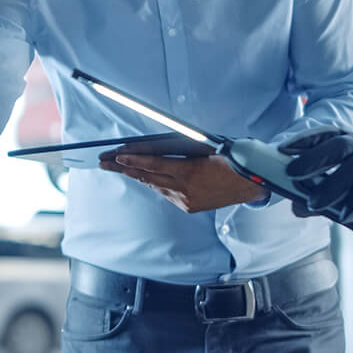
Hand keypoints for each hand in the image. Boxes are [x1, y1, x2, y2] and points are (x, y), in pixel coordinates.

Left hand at [99, 153, 265, 211]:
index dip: (134, 161)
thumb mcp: (207, 148)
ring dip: (136, 176)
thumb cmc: (230, 161)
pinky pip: (165, 192)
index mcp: (189, 172)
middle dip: (124, 169)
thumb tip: (157, 146)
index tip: (117, 156)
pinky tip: (145, 177)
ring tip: (116, 167)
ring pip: (154, 185)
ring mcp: (185, 200)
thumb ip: (182, 149)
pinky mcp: (188, 206)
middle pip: (147, 177)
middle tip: (104, 162)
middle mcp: (184, 189)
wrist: (249, 185)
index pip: (154, 164)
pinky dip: (155, 183)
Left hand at [281, 130, 352, 244]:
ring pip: (351, 169)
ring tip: (311, 204)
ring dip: (329, 188)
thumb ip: (327, 192)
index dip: (304, 140)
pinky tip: (344, 215)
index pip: (327, 135)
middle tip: (290, 174)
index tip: (282, 150)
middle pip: (337, 146)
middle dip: (312, 159)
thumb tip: (296, 206)